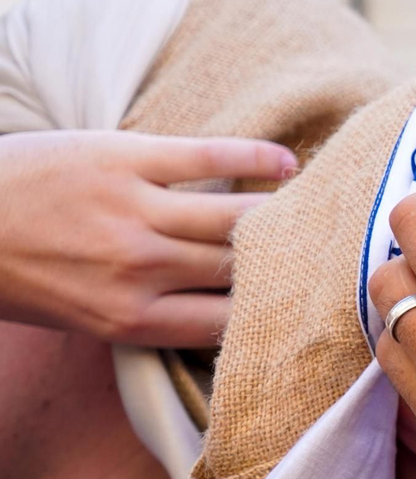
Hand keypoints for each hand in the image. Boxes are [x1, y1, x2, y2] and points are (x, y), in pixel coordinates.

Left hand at [0, 129, 295, 345]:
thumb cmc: (14, 275)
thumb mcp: (82, 318)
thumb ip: (148, 317)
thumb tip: (222, 316)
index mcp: (132, 318)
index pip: (229, 322)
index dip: (271, 313)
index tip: (301, 303)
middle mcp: (142, 270)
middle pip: (240, 268)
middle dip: (285, 263)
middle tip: (322, 252)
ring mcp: (134, 211)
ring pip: (237, 216)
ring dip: (279, 213)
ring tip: (309, 210)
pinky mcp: (125, 159)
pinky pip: (209, 157)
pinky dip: (255, 158)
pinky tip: (285, 163)